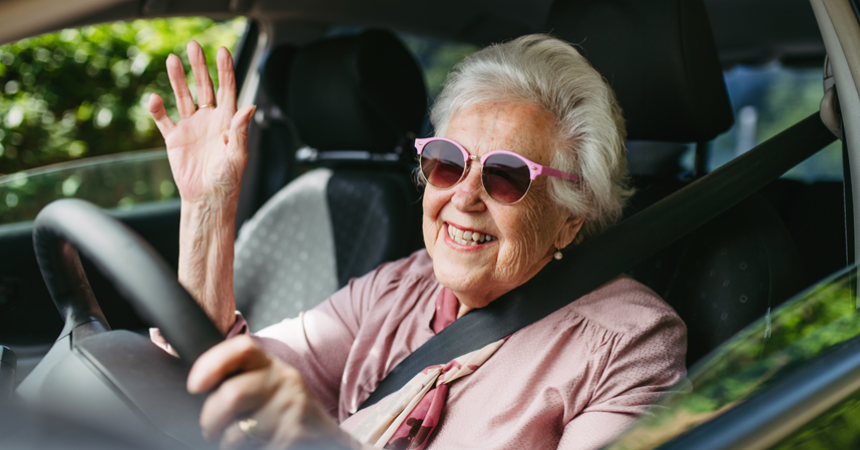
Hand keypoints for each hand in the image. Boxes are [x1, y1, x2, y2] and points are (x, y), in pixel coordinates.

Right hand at [148, 41, 255, 204]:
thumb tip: (249, 106)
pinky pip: (164, 119)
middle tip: (193, 46)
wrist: (208, 199)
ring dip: (178, 79)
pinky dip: (158, 109)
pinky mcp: (174, 138)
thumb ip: (240, 130)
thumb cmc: (228, 180)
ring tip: (172, 60)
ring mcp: (191, 126)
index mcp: (228, 121)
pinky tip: (154, 97)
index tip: (222, 51)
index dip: (225, 71)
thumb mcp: (238, 155)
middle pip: (204, 86)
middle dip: (199, 67)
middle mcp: (209, 119)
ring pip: (183, 96)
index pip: (227, 90)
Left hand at [188, 336, 358, 448]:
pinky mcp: (296, 434)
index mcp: (273, 366)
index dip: (213, 363)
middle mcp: (285, 380)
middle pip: (232, 394)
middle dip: (210, 420)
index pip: (242, 348)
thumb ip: (244, 381)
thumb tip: (200, 388)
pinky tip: (260, 448)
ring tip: (237, 444)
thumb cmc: (288, 417)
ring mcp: (293, 408)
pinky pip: (254, 449)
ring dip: (226, 444)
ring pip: (237, 431)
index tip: (195, 385)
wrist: (329, 441)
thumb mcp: (270, 390)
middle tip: (211, 431)